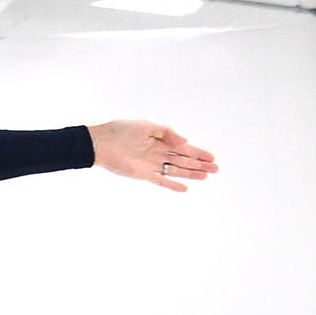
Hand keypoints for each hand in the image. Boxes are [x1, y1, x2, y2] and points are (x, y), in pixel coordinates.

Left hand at [92, 119, 217, 191]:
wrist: (100, 143)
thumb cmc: (120, 130)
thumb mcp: (146, 125)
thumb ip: (167, 132)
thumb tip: (185, 141)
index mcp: (159, 141)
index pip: (183, 148)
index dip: (198, 152)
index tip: (212, 157)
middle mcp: (157, 153)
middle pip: (183, 160)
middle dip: (199, 164)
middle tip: (215, 169)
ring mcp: (151, 165)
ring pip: (176, 170)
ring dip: (191, 173)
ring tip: (206, 176)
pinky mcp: (143, 174)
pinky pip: (161, 180)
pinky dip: (172, 184)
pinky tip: (185, 188)